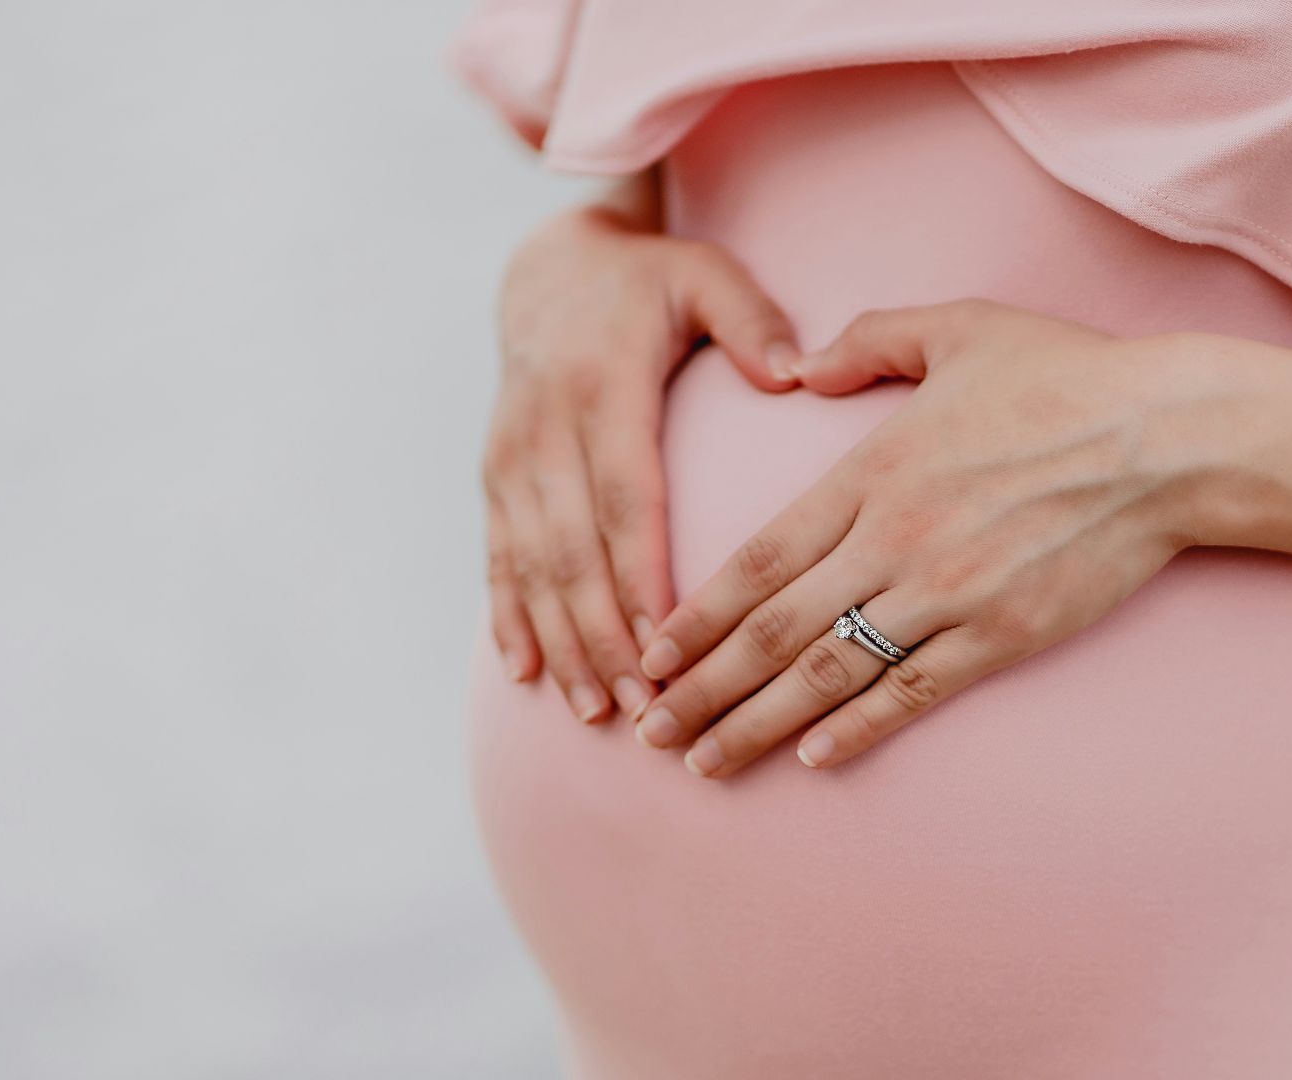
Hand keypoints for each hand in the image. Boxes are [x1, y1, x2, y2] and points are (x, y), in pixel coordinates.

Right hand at [484, 204, 799, 721]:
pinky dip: (509, 618)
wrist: (548, 269)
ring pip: (531, 566)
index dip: (639, 573)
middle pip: (573, 550)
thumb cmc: (649, 281)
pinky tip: (526, 674)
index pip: (624, 497)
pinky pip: (497, 557)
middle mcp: (545, 430)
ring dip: (561, 642)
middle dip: (604, 635)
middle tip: (644, 705)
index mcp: (603, 388)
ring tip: (597, 709)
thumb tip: (796, 373)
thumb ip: (751, 322)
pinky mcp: (496, 478)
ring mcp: (512, 459)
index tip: (667, 639)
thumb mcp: (704, 276)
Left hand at [631, 300, 1216, 775]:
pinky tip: (814, 759)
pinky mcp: (1002, 635)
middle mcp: (894, 540)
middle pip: (774, 630)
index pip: (760, 559)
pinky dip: (859, 729)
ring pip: (830, 674)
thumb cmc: (1067, 376)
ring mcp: (947, 595)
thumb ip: (869, 341)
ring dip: (758, 724)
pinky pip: (914, 692)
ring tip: (705, 761)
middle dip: (702, 687)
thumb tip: (802, 364)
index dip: (698, 614)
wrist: (1168, 439)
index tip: (652, 653)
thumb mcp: (960, 328)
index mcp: (871, 472)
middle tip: (648, 731)